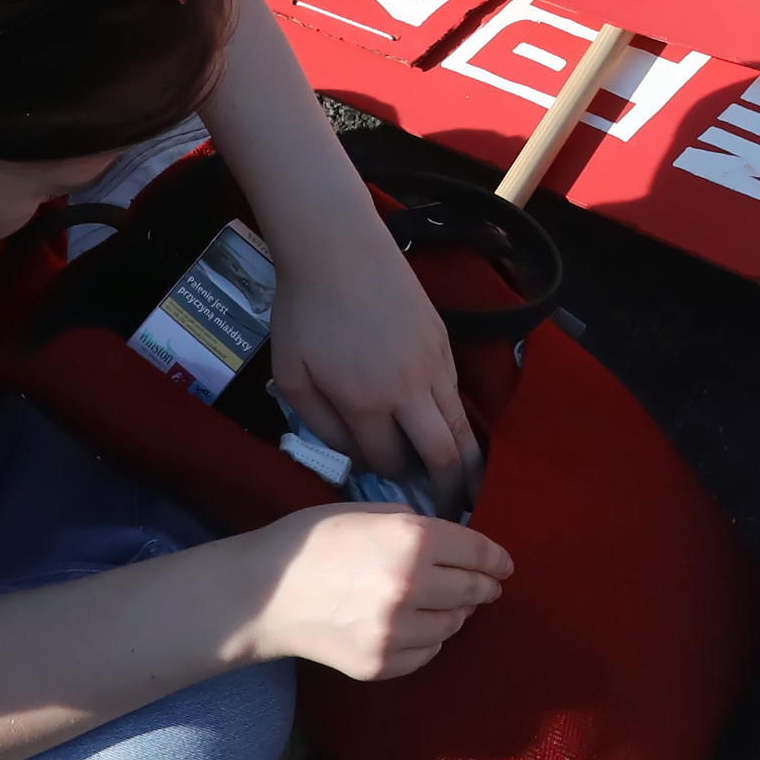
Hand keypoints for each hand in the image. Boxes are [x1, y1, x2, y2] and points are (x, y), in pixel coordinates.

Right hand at [245, 505, 513, 681]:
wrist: (262, 594)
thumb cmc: (312, 540)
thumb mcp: (368, 512)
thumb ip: (416, 526)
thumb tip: (457, 547)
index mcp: (411, 540)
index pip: (479, 554)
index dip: (498, 560)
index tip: (505, 566)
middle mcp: (410, 587)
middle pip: (473, 591)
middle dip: (483, 586)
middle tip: (486, 586)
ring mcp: (396, 632)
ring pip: (453, 625)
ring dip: (454, 613)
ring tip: (438, 602)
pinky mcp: (381, 664)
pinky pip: (426, 652)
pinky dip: (427, 638)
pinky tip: (409, 625)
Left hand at [269, 210, 481, 504]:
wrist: (337, 246)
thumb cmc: (303, 310)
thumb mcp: (291, 375)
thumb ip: (320, 424)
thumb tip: (353, 453)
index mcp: (367, 402)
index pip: (390, 461)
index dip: (389, 477)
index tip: (384, 480)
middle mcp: (410, 390)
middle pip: (445, 454)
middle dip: (449, 490)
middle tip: (451, 513)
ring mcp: (434, 364)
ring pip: (462, 426)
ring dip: (466, 460)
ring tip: (468, 485)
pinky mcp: (445, 341)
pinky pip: (457, 394)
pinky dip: (458, 420)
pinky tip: (451, 431)